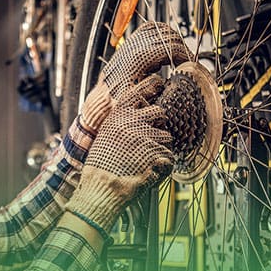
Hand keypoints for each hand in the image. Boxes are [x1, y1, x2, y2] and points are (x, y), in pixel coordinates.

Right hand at [65, 75, 172, 233]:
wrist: (102, 188)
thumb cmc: (101, 165)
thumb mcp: (105, 135)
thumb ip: (121, 122)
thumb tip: (139, 113)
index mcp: (119, 115)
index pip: (140, 90)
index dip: (152, 85)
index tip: (159, 83)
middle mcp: (134, 121)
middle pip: (160, 112)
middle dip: (159, 125)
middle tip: (150, 140)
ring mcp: (147, 137)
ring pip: (167, 137)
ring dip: (160, 149)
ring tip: (144, 162)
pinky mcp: (158, 153)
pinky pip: (169, 157)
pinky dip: (163, 167)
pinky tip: (149, 172)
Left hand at [103, 21, 191, 99]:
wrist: (103, 100)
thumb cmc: (119, 101)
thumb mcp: (142, 98)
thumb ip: (159, 88)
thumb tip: (176, 79)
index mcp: (139, 59)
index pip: (171, 47)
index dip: (185, 54)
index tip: (190, 64)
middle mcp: (134, 47)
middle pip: (167, 35)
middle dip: (181, 46)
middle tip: (186, 60)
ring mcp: (130, 44)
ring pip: (158, 28)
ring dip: (172, 38)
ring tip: (177, 54)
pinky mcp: (128, 44)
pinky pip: (148, 29)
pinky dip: (160, 34)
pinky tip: (165, 47)